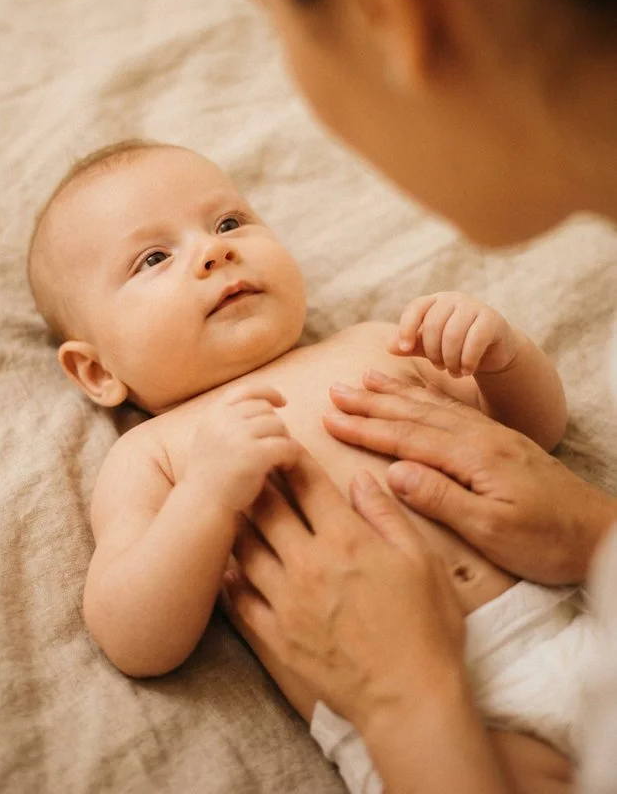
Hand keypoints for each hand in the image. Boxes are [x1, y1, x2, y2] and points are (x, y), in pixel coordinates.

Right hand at [185, 384, 300, 512]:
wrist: (201, 505)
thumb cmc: (212, 475)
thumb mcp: (213, 437)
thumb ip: (231, 419)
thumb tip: (268, 402)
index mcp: (214, 414)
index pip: (246, 390)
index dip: (268, 393)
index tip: (282, 402)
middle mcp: (224, 420)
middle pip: (266, 410)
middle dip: (275, 426)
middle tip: (276, 446)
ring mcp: (238, 437)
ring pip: (278, 425)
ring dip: (284, 440)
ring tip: (279, 458)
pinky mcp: (254, 456)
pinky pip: (286, 445)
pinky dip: (291, 455)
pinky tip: (285, 466)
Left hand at [226, 453, 466, 730]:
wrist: (411, 701)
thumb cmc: (427, 628)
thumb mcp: (422, 560)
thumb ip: (386, 514)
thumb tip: (360, 478)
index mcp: (346, 539)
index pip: (307, 484)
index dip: (290, 457)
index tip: (281, 442)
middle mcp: (308, 563)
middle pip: (266, 509)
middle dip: (256, 480)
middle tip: (247, 464)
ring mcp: (287, 601)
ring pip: (244, 548)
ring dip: (238, 523)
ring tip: (232, 506)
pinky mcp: (277, 636)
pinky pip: (239, 599)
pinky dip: (229, 577)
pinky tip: (226, 565)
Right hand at [325, 370, 616, 583]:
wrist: (600, 533)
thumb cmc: (547, 540)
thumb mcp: (492, 530)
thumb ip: (442, 498)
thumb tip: (394, 472)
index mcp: (473, 457)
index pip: (406, 438)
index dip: (366, 429)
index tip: (329, 419)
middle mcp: (479, 437)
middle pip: (414, 414)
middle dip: (371, 403)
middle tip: (335, 390)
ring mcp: (491, 436)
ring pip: (432, 407)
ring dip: (395, 394)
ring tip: (365, 379)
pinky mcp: (500, 442)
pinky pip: (453, 410)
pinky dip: (427, 397)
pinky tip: (415, 393)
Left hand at [388, 292, 515, 377]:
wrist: (491, 351)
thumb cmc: (454, 347)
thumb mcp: (429, 347)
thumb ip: (410, 345)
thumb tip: (389, 347)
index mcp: (434, 301)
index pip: (415, 308)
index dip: (406, 328)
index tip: (404, 350)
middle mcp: (453, 299)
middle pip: (433, 325)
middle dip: (433, 352)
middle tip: (439, 368)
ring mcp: (474, 306)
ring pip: (453, 334)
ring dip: (450, 359)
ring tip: (453, 372)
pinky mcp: (492, 319)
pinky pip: (475, 340)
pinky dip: (467, 360)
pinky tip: (467, 371)